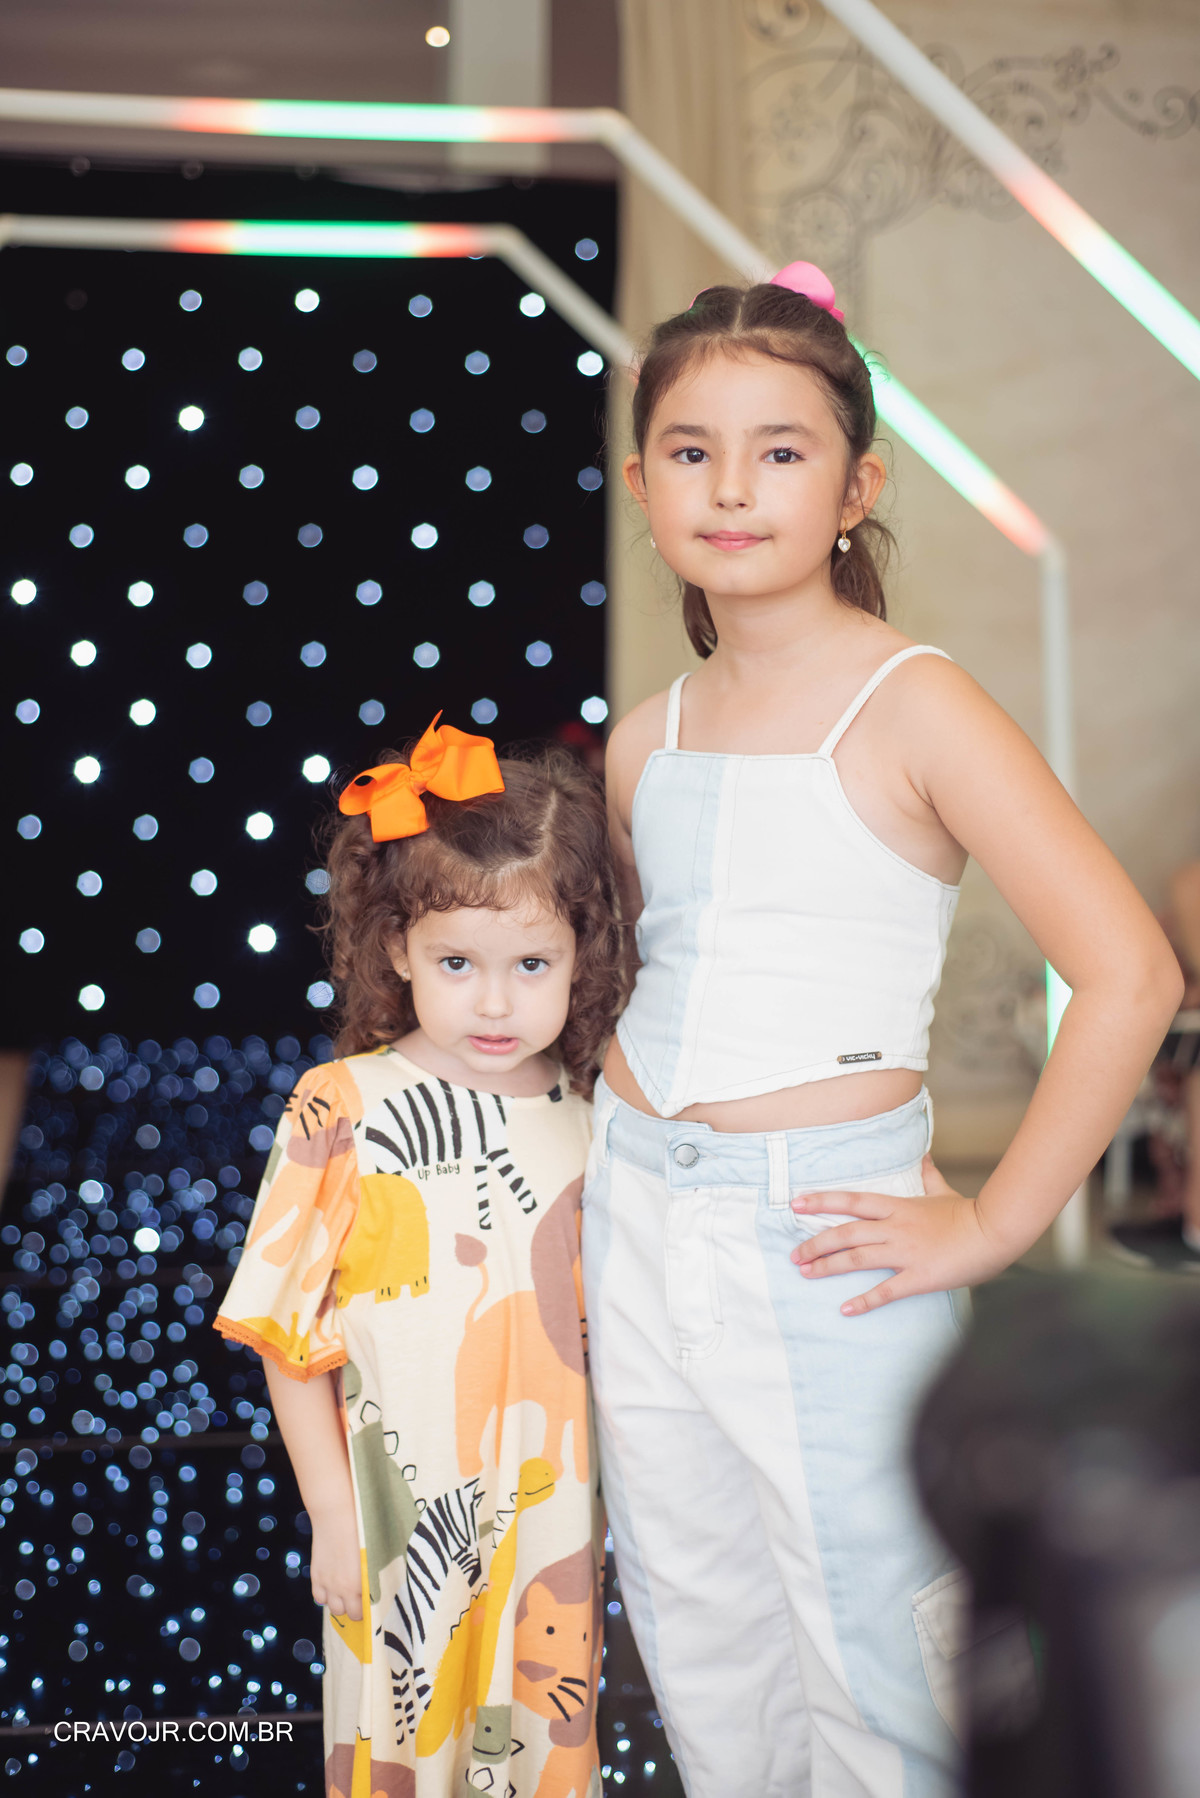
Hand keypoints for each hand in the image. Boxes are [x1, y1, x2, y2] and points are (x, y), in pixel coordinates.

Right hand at [308, 1506, 363, 1620]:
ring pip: (332, 1608)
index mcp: (360, 1585)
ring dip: (339, 1603)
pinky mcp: (316, 1575)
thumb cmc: (362, 1530)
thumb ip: (374, 1574)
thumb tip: (378, 1585)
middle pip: (346, 1613)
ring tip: (346, 1592)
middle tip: (358, 1599)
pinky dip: (325, 1596)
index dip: (367, 1610)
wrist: (336, 1516)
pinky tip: (332, 1586)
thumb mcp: (374, 1554)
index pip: (362, 1612)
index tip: (370, 1603)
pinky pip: (318, 1597)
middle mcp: (342, 1588)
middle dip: (353, 1609)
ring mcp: (327, 1583)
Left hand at [789, 1154, 1009, 1315]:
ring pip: (857, 1259)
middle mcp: (895, 1228)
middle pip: (846, 1233)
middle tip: (794, 1254)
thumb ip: (928, 1174)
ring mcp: (905, 1252)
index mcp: (898, 1206)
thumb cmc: (967, 1213)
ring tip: (806, 1273)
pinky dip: (864, 1302)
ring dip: (828, 1267)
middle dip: (816, 1242)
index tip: (796, 1203)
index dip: (822, 1201)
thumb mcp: (942, 1189)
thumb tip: (924, 1155)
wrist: (994, 1232)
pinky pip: (886, 1291)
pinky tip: (845, 1309)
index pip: (851, 1201)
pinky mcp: (918, 1277)